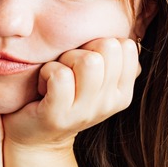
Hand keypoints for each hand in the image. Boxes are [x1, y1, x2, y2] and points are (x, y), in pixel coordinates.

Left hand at [3, 37, 140, 150]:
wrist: (35, 137)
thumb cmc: (63, 96)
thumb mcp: (94, 79)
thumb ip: (111, 58)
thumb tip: (133, 28)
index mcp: (123, 92)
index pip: (125, 45)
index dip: (99, 45)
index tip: (83, 65)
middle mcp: (110, 103)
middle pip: (107, 47)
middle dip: (82, 50)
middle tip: (67, 70)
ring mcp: (85, 112)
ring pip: (87, 60)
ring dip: (63, 61)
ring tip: (55, 77)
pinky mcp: (58, 115)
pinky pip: (60, 75)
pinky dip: (46, 72)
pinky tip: (42, 86)